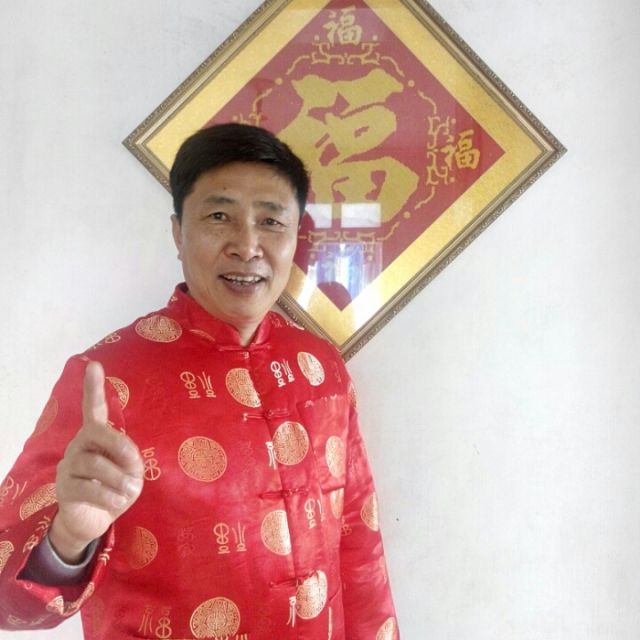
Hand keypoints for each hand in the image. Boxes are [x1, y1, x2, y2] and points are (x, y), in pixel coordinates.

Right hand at [50, 361, 143, 562]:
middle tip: (135, 466)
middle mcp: (79, 444)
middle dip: (120, 447)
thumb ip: (130, 460)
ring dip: (118, 479)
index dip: (93, 387)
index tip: (94, 365)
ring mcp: (68, 465)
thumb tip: (124, 459)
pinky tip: (117, 502)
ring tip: (129, 491)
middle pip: (97, 433)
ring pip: (94, 464)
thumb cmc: (116, 488)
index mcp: (97, 436)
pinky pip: (88, 488)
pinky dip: (109, 497)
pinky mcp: (63, 488)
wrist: (93, 520)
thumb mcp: (132, 472)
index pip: (93, 408)